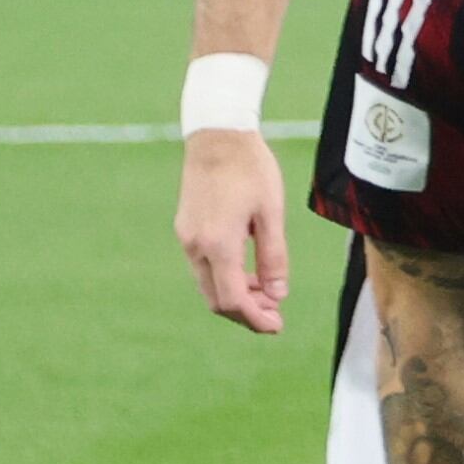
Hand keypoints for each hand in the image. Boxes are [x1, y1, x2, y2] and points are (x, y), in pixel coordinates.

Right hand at [178, 126, 290, 332]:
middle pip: (216, 299)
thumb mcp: (272, 214)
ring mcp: (186, 238)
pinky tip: (250, 276)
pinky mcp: (186, 230)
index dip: (255, 319)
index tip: (277, 326)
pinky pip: (204, 268)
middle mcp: (195, 246)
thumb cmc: (251, 170)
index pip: (232, 300)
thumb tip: (277, 294)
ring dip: (236, 297)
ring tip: (268, 296)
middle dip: (246, 313)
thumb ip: (274, 257)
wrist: (217, 137)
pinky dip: (225, 280)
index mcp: (218, 244)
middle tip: (276, 317)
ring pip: (208, 286)